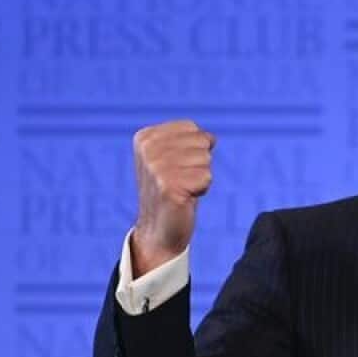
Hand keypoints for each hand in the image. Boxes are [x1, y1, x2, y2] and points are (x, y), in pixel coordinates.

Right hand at [130, 120, 214, 276]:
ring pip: (206, 159)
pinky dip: (201, 189)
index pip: (192, 128)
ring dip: (200, 177)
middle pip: (202, 142)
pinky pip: (206, 177)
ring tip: (182, 188)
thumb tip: (212, 138)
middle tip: (181, 180)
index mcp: (145, 137)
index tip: (177, 166)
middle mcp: (148, 150)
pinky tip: (185, 198)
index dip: (195, 149)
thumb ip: (190, 139)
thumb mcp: (175, 156)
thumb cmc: (173, 188)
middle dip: (199, 163)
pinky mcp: (169, 186)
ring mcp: (156, 168)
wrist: (159, 228)